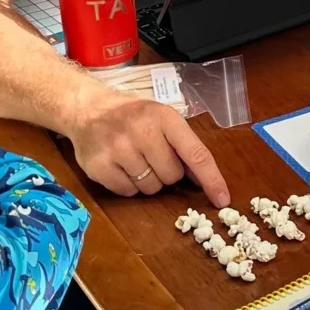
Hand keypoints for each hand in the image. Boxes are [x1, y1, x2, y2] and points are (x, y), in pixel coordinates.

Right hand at [68, 95, 229, 207]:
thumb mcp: (162, 119)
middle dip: (166, 172)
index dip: (212, 180)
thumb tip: (206, 182)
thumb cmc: (133, 116)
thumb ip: (184, 147)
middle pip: (172, 176)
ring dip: (147, 180)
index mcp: (164, 118)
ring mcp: (118, 149)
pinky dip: (128, 185)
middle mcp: (142, 131)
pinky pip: (128, 193)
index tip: (222, 200)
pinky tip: (119, 166)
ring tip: (133, 159)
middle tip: (151, 155)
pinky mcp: (99, 167)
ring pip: (151, 188)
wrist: (87, 110)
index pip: (196, 154)